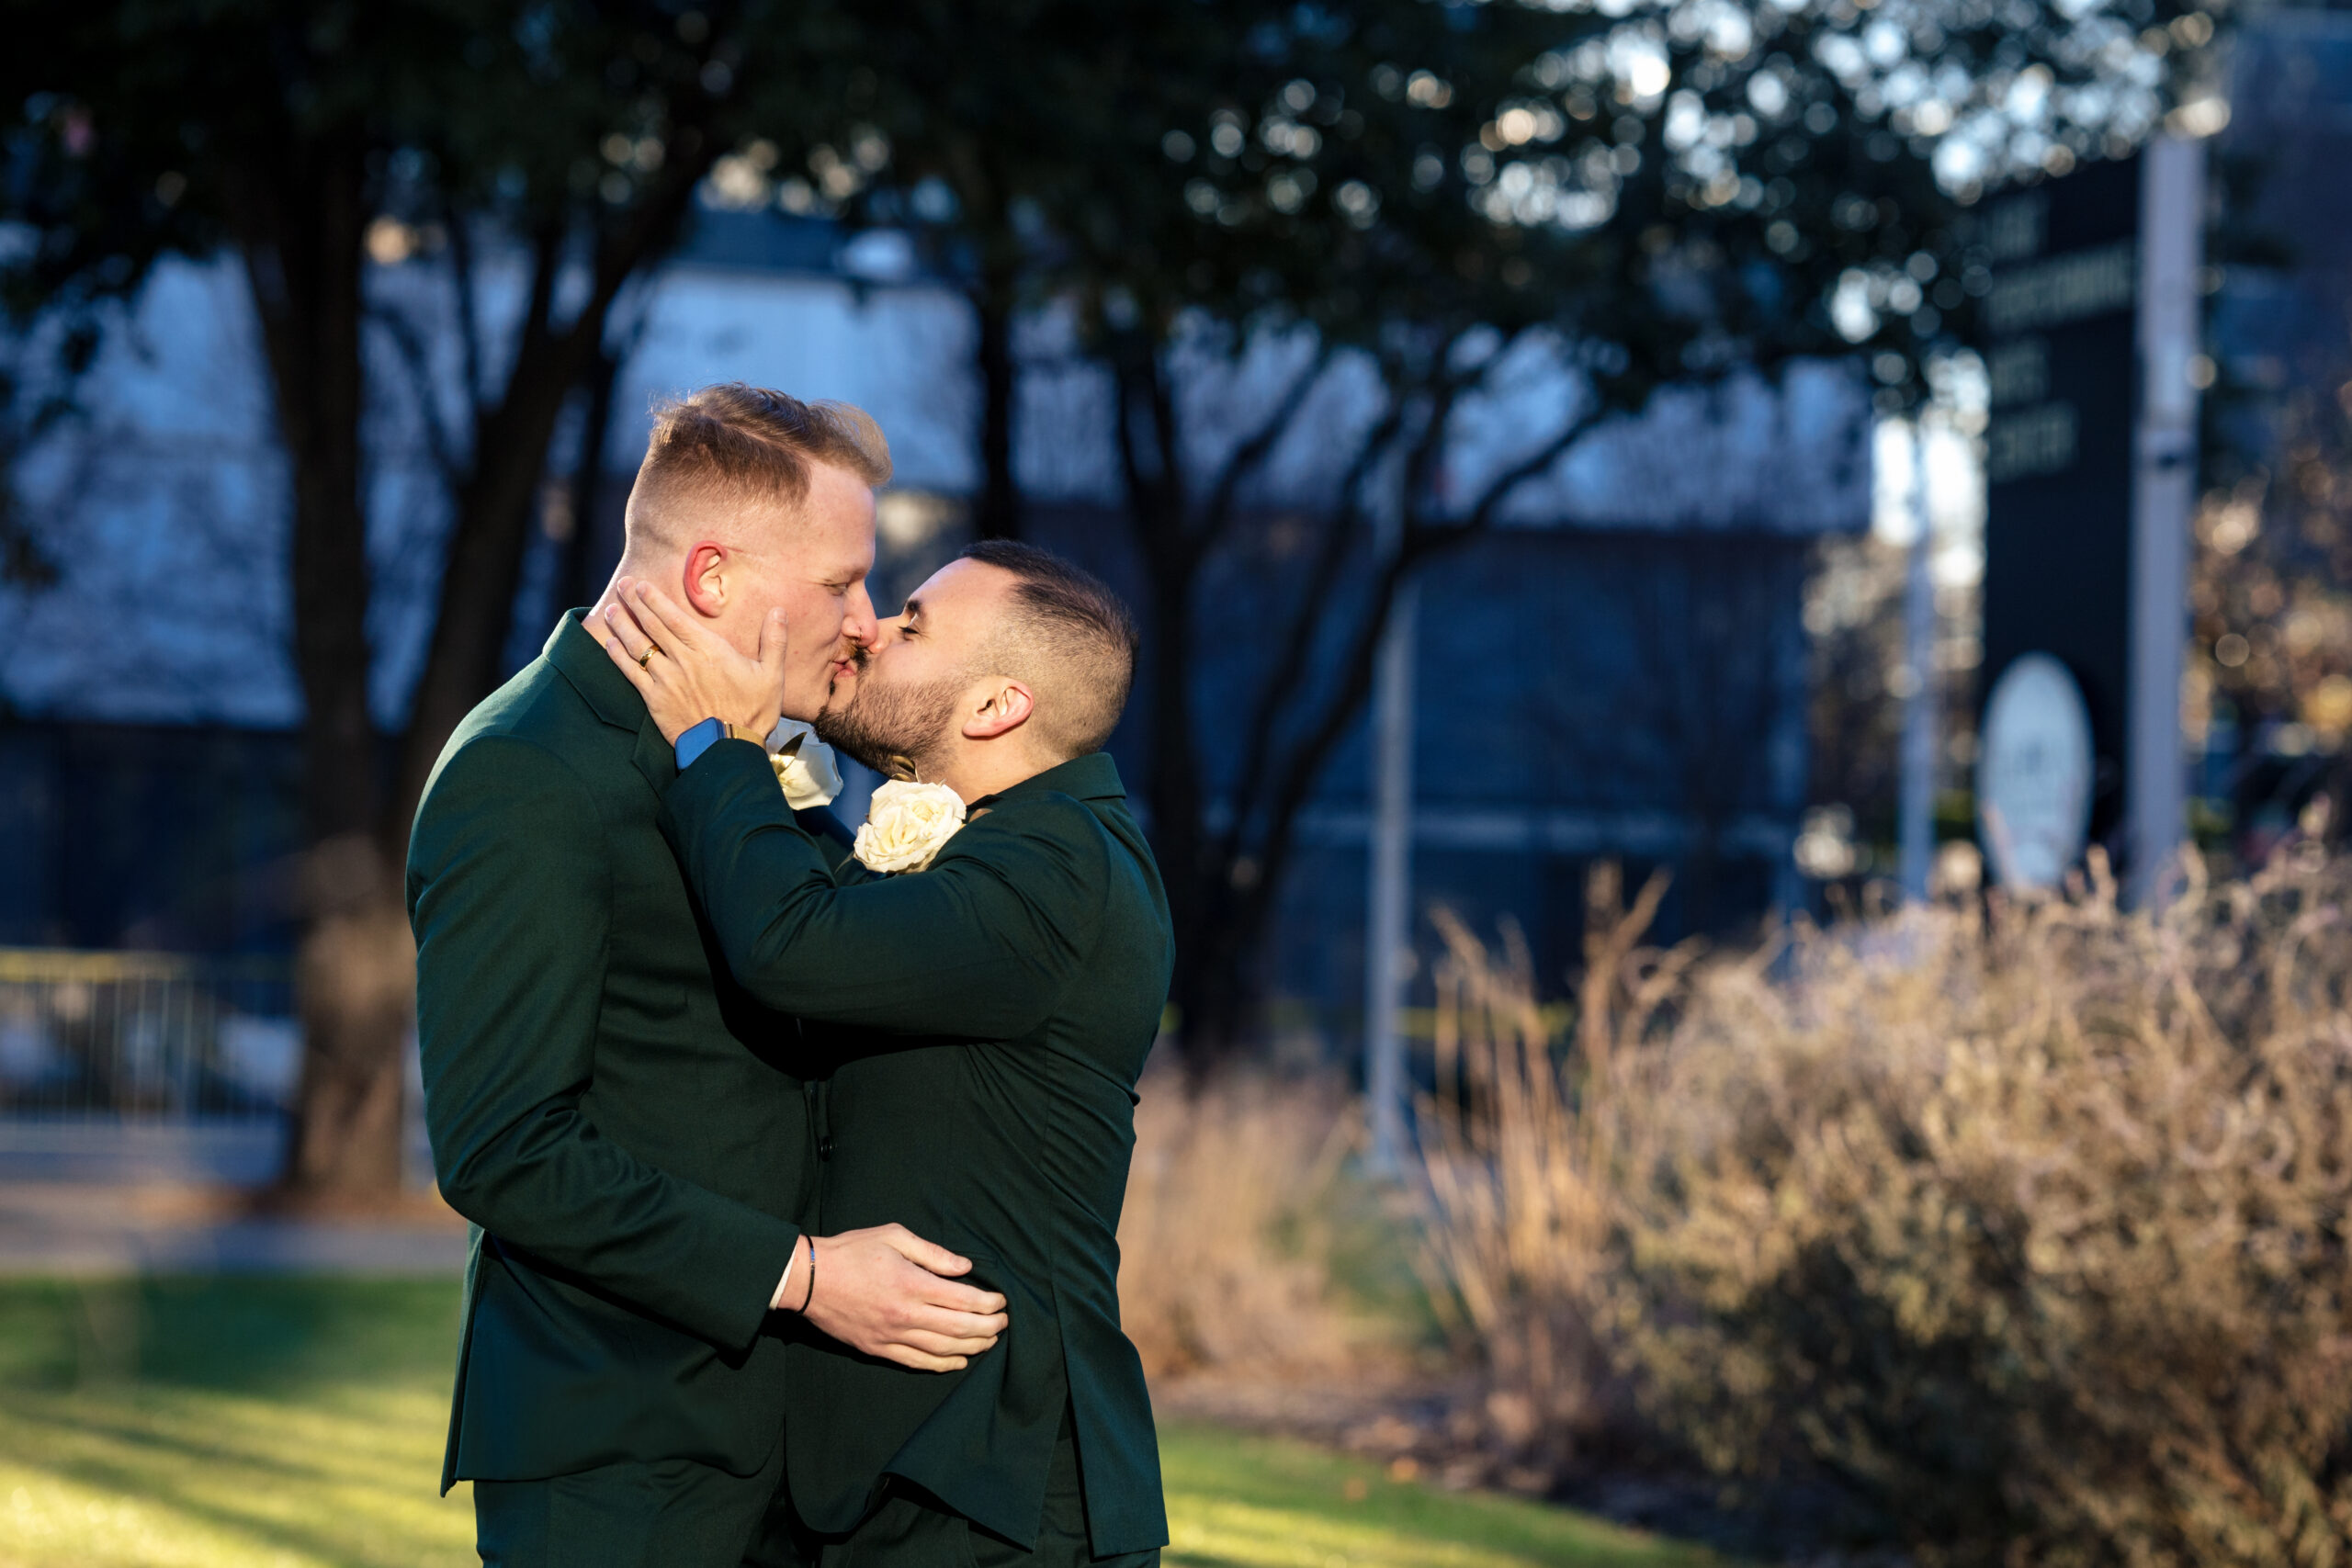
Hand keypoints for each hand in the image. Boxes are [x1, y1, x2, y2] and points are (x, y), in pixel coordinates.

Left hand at [600, 579, 788, 743]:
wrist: (729, 749)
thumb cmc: (753, 712)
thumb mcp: (772, 675)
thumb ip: (774, 641)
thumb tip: (779, 611)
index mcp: (708, 650)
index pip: (674, 617)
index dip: (654, 599)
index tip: (641, 585)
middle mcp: (682, 660)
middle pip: (652, 625)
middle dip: (634, 602)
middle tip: (622, 585)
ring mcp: (665, 680)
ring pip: (637, 646)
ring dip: (622, 626)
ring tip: (611, 610)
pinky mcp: (654, 700)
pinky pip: (631, 673)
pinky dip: (618, 657)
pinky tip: (610, 644)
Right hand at [798, 1223, 1008, 1371]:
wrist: (808, 1280)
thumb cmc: (851, 1252)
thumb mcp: (894, 1236)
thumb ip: (933, 1253)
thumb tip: (964, 1266)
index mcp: (911, 1284)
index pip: (963, 1300)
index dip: (988, 1304)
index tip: (1002, 1301)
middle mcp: (905, 1315)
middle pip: (959, 1329)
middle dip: (988, 1328)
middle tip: (1004, 1323)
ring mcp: (891, 1336)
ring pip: (942, 1350)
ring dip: (972, 1348)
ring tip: (989, 1341)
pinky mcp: (878, 1349)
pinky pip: (917, 1362)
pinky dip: (942, 1364)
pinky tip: (959, 1361)